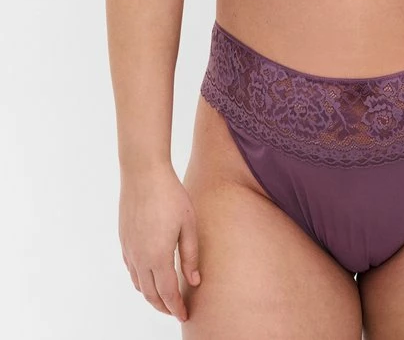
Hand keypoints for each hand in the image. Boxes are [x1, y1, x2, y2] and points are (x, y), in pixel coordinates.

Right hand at [119, 164, 200, 323]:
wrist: (143, 173)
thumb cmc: (170, 195)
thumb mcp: (188, 224)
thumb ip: (191, 255)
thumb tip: (194, 281)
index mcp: (158, 256)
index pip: (168, 293)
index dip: (176, 307)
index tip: (184, 315)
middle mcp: (140, 258)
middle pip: (151, 294)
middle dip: (164, 306)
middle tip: (176, 310)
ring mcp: (129, 250)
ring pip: (139, 284)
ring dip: (151, 295)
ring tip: (165, 297)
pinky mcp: (124, 240)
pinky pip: (131, 270)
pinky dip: (140, 281)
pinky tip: (149, 277)